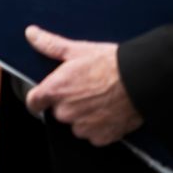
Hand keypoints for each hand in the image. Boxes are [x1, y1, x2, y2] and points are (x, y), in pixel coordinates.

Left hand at [23, 26, 142, 146]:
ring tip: (100, 99)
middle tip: (85, 89)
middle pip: (58, 112)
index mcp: (55, 91)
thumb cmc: (111, 64)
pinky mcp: (101, 138)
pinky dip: (100, 126)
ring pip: (76, 125)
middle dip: (68, 103)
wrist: (141, 81)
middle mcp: (66, 112)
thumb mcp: (78, 50)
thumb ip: (50, 45)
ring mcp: (83, 128)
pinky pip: (94, 135)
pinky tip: (109, 111)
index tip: (44, 96)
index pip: (33, 103)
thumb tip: (32, 34)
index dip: (38, 99)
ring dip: (84, 116)